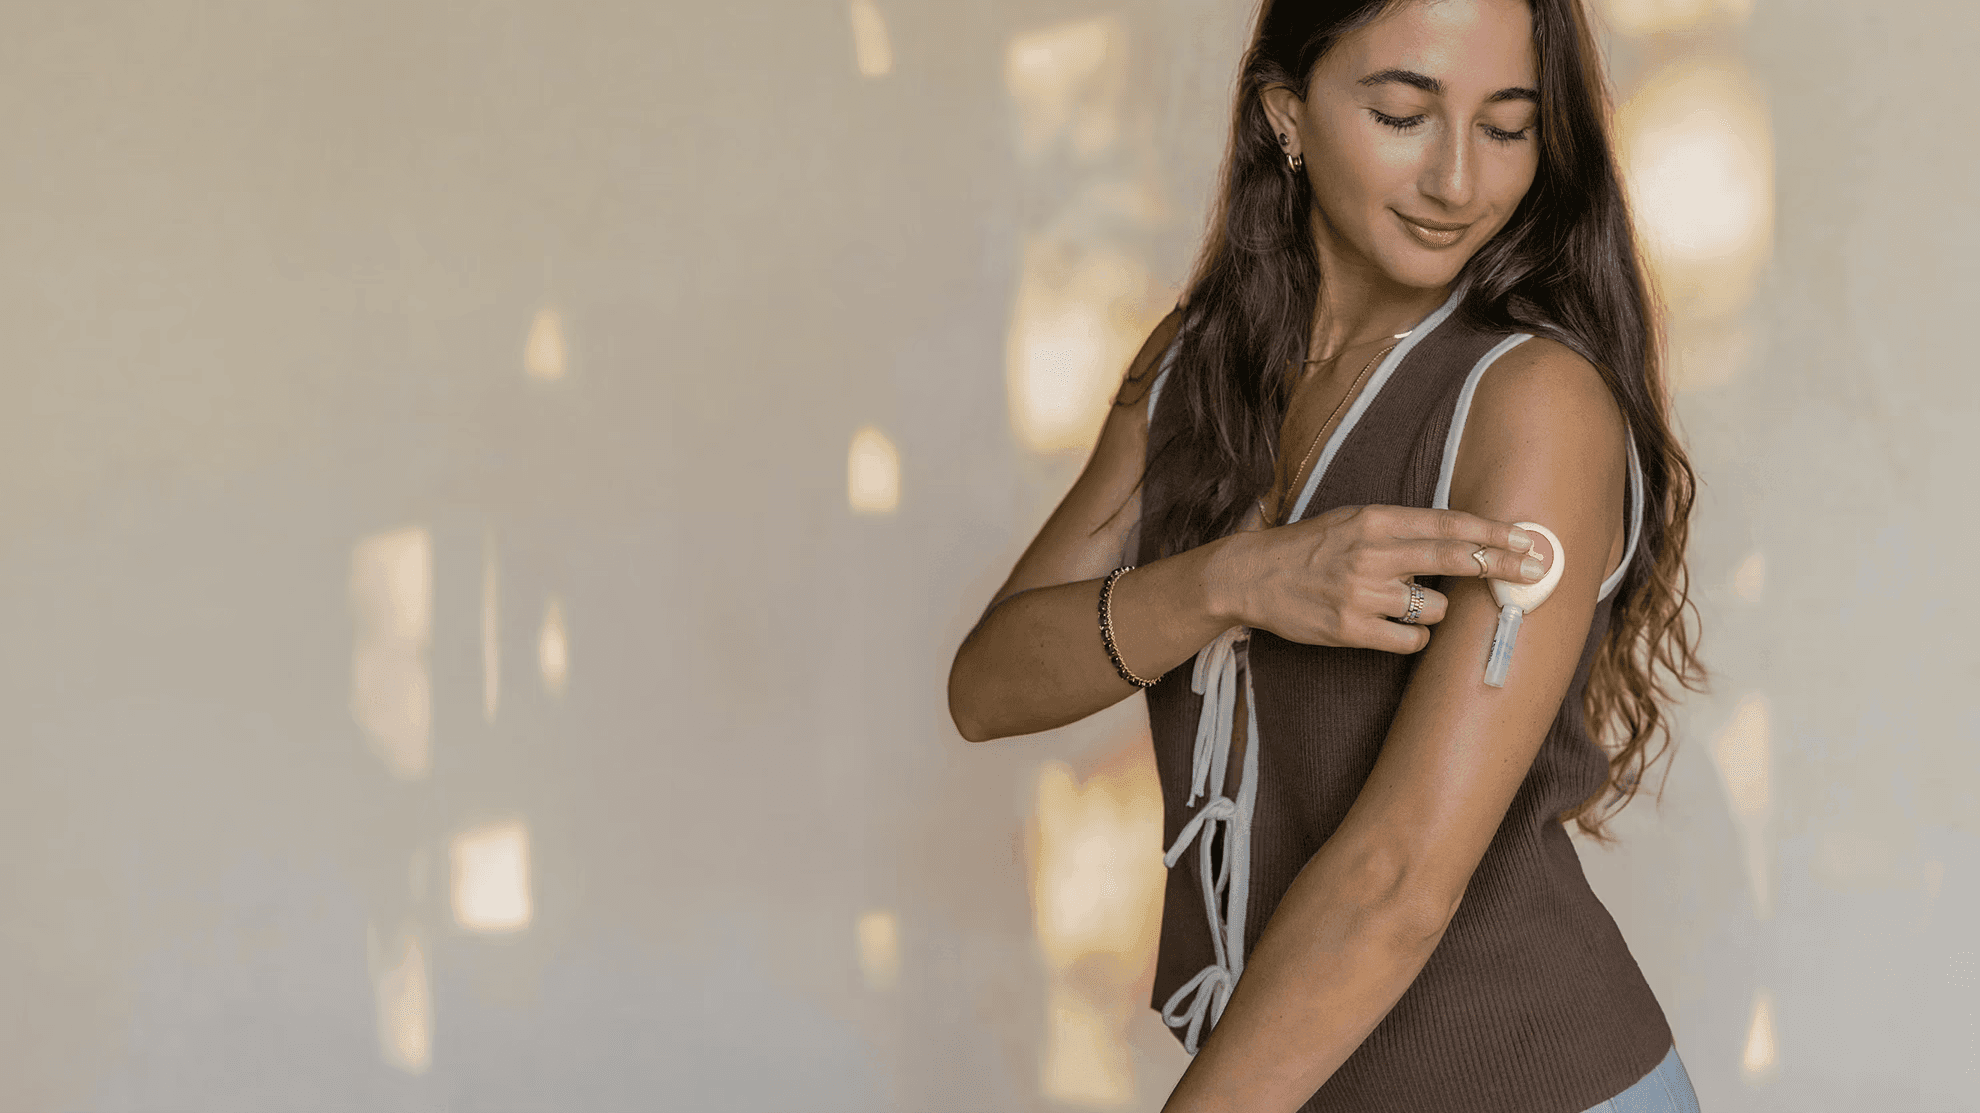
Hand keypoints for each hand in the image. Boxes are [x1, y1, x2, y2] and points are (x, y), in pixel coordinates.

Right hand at [1221, 504, 1549, 652]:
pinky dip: (1412, 638)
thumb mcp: (1353, 521)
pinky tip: (1394, 628)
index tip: (1527, 538)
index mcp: (1375, 520)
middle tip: (1536, 569)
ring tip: (1404, 603)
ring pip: (1434, 608)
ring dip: (1433, 610)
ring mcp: (1362, 593)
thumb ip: (1402, 529)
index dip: (1492, 532)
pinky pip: (1410, 641)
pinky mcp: (1351, 629)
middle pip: (1454, 558)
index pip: (1448, 524)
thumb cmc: (1310, 548)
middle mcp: (1372, 553)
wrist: (1252, 576)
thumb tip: (1462, 538)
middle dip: (1501, 565)